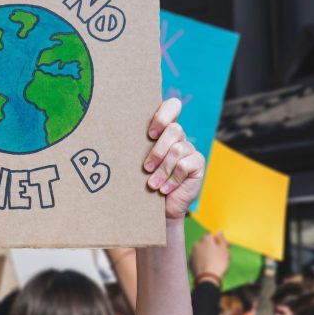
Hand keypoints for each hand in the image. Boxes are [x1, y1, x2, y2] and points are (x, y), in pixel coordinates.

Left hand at [143, 98, 204, 218]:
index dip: (164, 115)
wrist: (158, 208)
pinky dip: (172, 179)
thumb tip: (116, 134)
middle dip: (158, 150)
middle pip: (174, 129)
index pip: (172, 106)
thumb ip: (136, 144)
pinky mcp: (198, 163)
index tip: (150, 134)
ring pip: (177, 149)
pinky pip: (184, 165)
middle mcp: (179, 136)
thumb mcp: (137, 160)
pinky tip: (164, 189)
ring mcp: (190, 149)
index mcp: (163, 129)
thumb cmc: (142, 181)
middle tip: (146, 167)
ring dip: (162, 169)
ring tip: (152, 184)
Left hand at [191, 232, 229, 278]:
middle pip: (206, 244)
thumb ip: (222, 239)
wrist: (207, 278)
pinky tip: (208, 268)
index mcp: (206, 239)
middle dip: (213, 248)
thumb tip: (219, 231)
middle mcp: (197, 244)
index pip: (212, 235)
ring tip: (215, 264)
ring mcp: (192, 253)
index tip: (224, 248)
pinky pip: (198, 259)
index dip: (218, 241)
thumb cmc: (218, 263)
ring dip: (207, 255)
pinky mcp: (190, 262)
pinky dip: (202, 261)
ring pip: (201, 252)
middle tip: (221, 257)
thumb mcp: (224, 250)